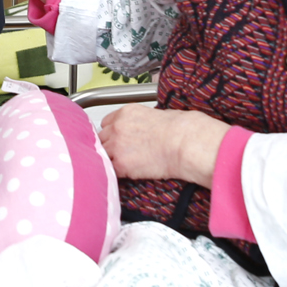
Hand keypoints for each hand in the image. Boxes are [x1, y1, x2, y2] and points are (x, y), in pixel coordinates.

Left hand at [98, 106, 228, 185]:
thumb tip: (146, 128)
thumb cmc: (180, 129)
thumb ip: (143, 121)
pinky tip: (129, 173)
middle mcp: (117, 127)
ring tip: (127, 164)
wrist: (183, 143)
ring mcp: (116, 145)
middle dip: (110, 145)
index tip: (119, 139)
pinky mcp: (121, 164)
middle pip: (102, 138)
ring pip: (103, 154)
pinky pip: (111, 170)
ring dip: (112, 159)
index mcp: (126, 112)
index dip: (113, 132)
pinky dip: (118, 173)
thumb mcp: (158, 115)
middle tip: (123, 153)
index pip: (107, 122)